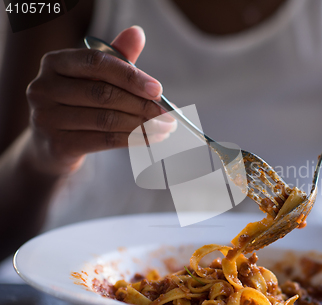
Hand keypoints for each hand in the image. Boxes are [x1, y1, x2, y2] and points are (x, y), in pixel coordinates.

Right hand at [26, 26, 176, 174]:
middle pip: (104, 95)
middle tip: (169, 115)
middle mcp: (44, 88)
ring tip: (165, 128)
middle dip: (142, 105)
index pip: (97, 64)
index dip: (130, 77)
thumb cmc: (80, 102)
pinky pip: (104, 141)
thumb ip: (117, 57)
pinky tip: (151, 140)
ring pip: (106, 120)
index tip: (158, 90)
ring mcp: (46, 118)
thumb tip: (137, 34)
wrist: (54, 143)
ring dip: (143, 125)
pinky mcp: (57, 145)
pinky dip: (133, 140)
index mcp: (55, 63)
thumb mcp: (96, 77)